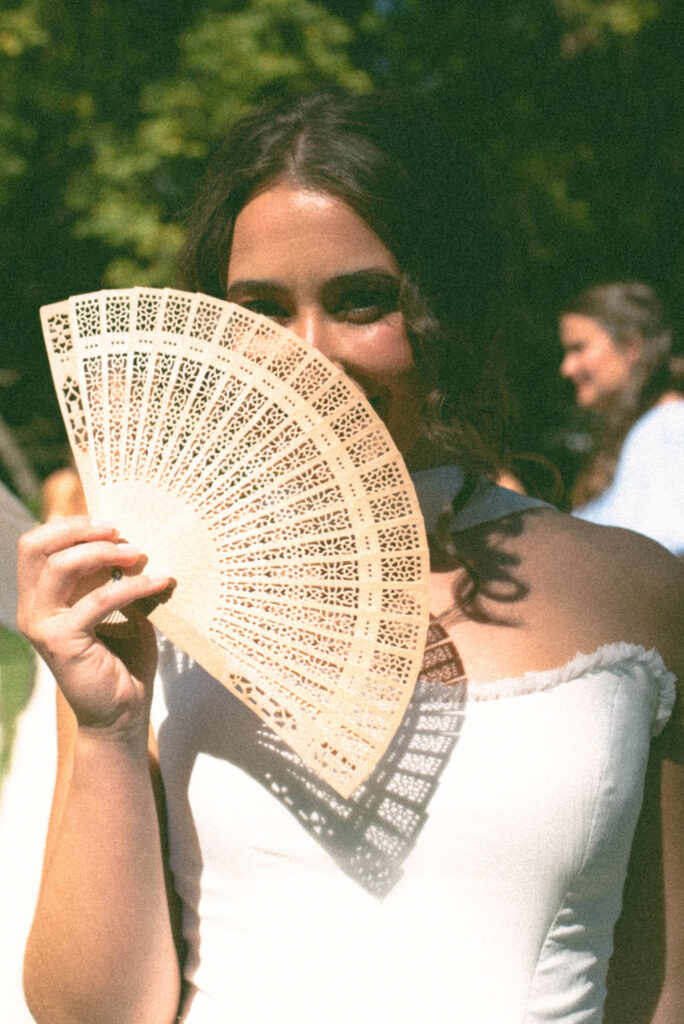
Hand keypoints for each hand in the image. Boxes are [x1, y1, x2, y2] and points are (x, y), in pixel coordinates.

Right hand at [17, 516, 172, 737]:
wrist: (123, 713)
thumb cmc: (123, 659)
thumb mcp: (118, 607)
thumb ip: (113, 576)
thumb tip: (133, 537)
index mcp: (41, 596)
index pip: (36, 544)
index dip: (68, 524)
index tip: (111, 523)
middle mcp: (33, 608)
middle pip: (35, 546)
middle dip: (78, 528)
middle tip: (118, 529)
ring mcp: (43, 625)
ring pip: (60, 566)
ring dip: (103, 552)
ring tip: (139, 553)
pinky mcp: (62, 642)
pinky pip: (98, 600)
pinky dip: (132, 586)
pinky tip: (159, 582)